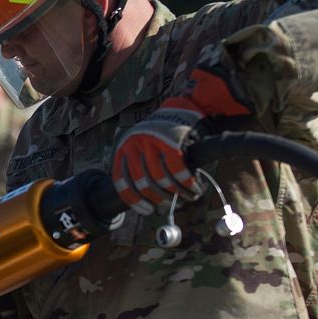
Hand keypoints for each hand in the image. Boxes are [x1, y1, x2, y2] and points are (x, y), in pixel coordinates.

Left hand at [112, 67, 250, 214]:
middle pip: (143, 183)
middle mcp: (134, 144)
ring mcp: (152, 142)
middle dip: (159, 198)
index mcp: (123, 148)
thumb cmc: (164, 135)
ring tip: (187, 198)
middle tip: (172, 205)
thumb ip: (140, 168)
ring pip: (161, 179)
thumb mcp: (143, 148)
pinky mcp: (172, 140)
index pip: (122, 181)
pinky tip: (195, 189)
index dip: (135, 200)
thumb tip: (146, 199)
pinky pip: (178, 171)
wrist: (184, 108)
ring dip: (177, 194)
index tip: (149, 211)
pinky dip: (188, 184)